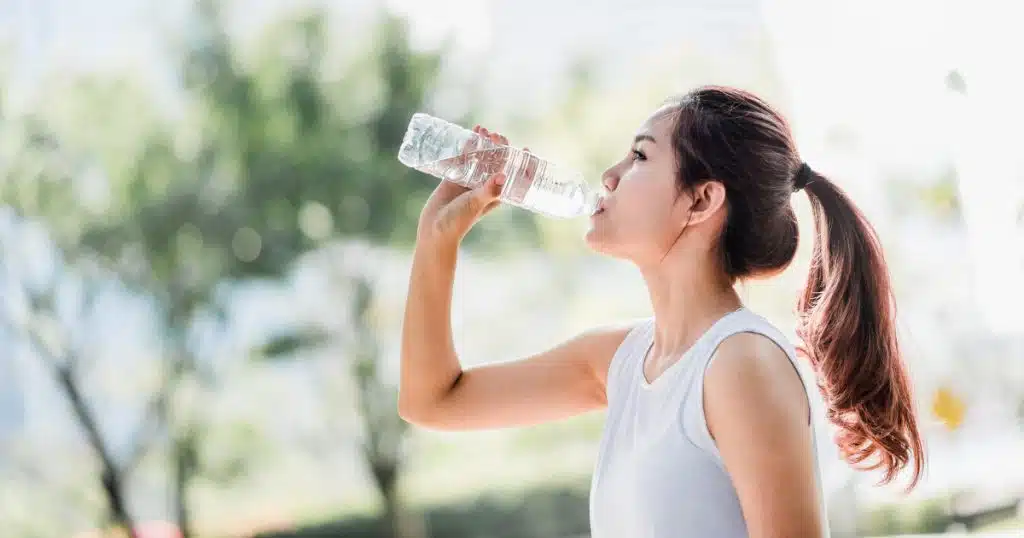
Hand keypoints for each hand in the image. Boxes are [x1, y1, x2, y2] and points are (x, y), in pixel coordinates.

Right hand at [417, 126, 525, 245]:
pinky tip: (467, 134)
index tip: (526, 149)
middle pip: (496, 161)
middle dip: (499, 147)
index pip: (513, 175)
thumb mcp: (476, 204)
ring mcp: (470, 180)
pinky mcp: (455, 177)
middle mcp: (485, 185)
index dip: (521, 163)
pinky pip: (462, 158)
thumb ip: (488, 191)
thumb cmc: (459, 221)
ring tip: (481, 130)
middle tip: (496, 135)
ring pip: (479, 157)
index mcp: (496, 193)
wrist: (434, 229)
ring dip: (482, 143)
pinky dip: (466, 146)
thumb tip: (502, 176)